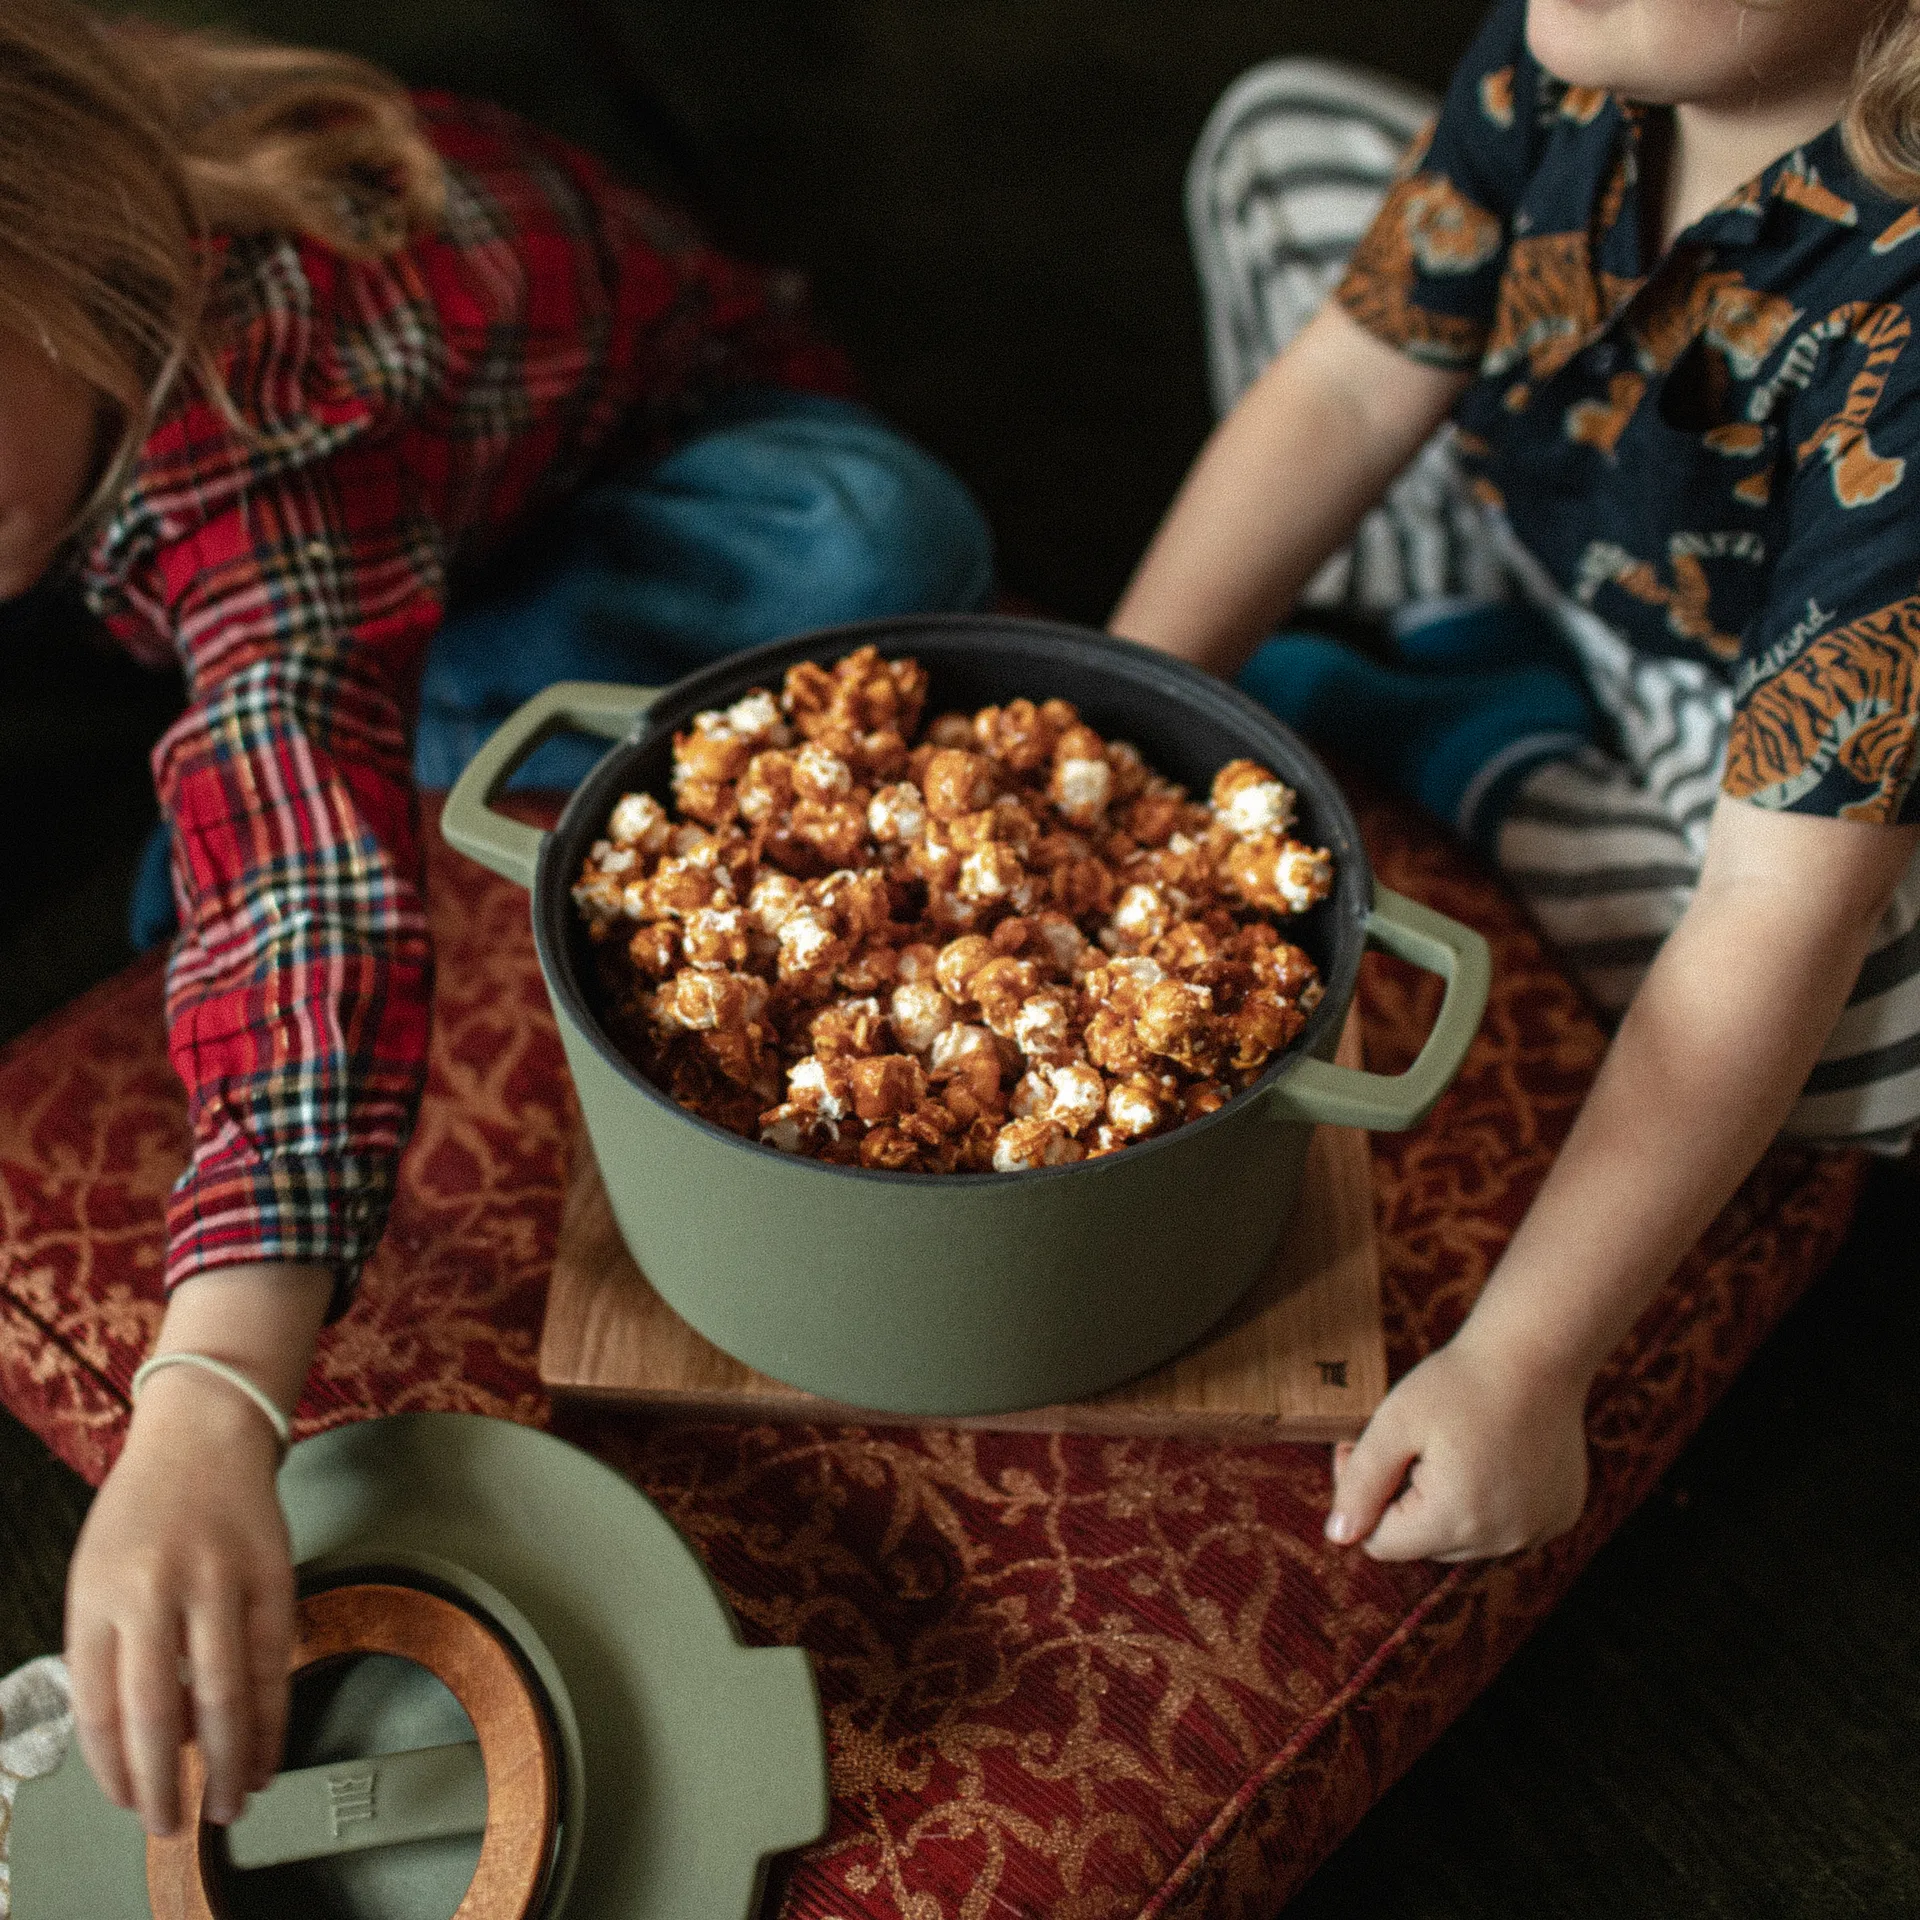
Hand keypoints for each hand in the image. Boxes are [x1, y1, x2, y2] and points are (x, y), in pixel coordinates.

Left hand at [66, 1367, 293, 1835]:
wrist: (203, 1432)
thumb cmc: (145, 1510)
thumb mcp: (97, 1574)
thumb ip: (107, 1648)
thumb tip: (143, 1737)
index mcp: (97, 1597)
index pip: (98, 1709)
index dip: (115, 1770)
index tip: (131, 1802)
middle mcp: (153, 1591)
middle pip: (155, 1712)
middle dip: (166, 1785)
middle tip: (173, 1826)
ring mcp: (217, 1579)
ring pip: (222, 1694)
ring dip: (228, 1761)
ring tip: (232, 1802)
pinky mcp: (271, 1572)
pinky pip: (274, 1660)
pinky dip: (273, 1715)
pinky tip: (268, 1748)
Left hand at [1325, 1332, 1588, 1561]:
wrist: (1535, 1353)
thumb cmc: (1461, 1382)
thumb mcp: (1394, 1423)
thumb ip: (1361, 1483)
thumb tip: (1338, 1535)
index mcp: (1456, 1520)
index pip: (1382, 1542)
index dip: (1364, 1496)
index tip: (1365, 1448)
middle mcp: (1502, 1540)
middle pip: (1423, 1543)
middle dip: (1404, 1498)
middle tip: (1407, 1443)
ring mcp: (1536, 1531)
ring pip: (1463, 1538)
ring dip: (1446, 1503)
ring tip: (1451, 1447)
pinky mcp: (1558, 1516)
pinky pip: (1504, 1526)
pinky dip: (1488, 1502)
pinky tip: (1489, 1456)